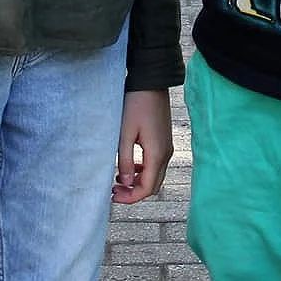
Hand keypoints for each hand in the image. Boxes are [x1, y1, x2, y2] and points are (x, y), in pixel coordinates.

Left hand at [112, 88, 171, 203]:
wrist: (151, 83)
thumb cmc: (136, 105)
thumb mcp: (125, 134)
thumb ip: (124, 160)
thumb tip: (124, 182)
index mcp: (157, 154)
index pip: (147, 188)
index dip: (130, 197)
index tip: (113, 196)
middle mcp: (166, 154)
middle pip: (153, 185)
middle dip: (134, 192)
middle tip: (114, 190)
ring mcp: (167, 147)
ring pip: (154, 176)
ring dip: (138, 182)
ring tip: (118, 180)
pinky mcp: (164, 141)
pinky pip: (155, 164)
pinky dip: (142, 171)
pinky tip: (128, 166)